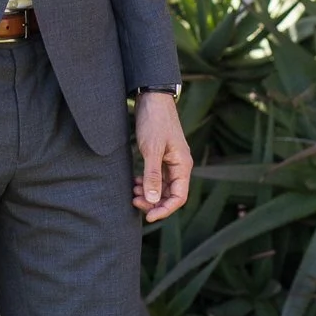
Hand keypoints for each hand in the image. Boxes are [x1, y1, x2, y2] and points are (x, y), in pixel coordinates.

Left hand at [133, 92, 191, 223]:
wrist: (152, 98)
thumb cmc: (154, 122)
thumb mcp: (151, 150)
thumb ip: (152, 176)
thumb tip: (153, 200)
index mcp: (182, 165)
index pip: (179, 197)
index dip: (164, 210)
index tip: (148, 216)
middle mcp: (179, 166)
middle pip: (170, 194)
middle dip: (153, 202)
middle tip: (134, 201)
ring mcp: (170, 161)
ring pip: (162, 187)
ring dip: (148, 193)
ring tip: (132, 192)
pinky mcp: (161, 156)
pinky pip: (156, 177)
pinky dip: (146, 182)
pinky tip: (135, 182)